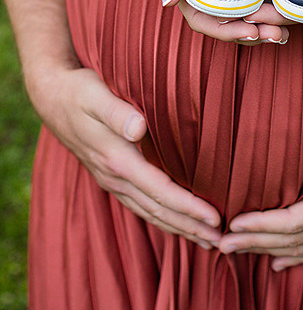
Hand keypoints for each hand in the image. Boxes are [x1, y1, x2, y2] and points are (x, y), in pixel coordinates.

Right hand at [26, 63, 222, 247]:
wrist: (52, 96)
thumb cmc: (79, 91)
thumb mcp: (96, 95)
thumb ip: (118, 112)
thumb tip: (139, 128)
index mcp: (117, 160)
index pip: (160, 191)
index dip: (188, 207)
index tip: (214, 218)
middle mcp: (114, 176)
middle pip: (157, 210)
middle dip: (189, 227)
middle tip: (220, 241)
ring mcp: (111, 179)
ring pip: (148, 211)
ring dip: (177, 227)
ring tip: (204, 240)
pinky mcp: (111, 175)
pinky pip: (139, 204)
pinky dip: (160, 216)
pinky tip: (174, 221)